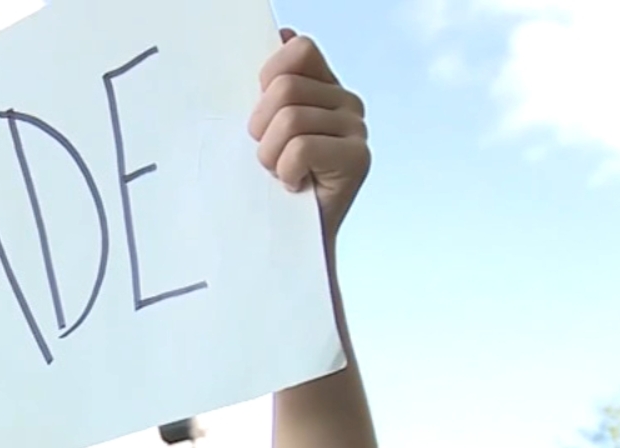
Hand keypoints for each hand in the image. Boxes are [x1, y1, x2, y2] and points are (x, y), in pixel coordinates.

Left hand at [249, 29, 369, 243]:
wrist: (286, 242)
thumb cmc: (265, 185)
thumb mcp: (260, 130)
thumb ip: (271, 86)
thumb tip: (281, 32)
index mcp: (324, 87)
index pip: (298, 50)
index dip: (268, 77)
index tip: (261, 116)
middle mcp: (346, 103)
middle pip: (285, 88)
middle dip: (260, 127)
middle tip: (268, 157)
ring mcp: (356, 130)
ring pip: (290, 119)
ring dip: (270, 155)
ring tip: (279, 174)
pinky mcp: (358, 159)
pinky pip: (302, 147)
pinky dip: (286, 172)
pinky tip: (295, 186)